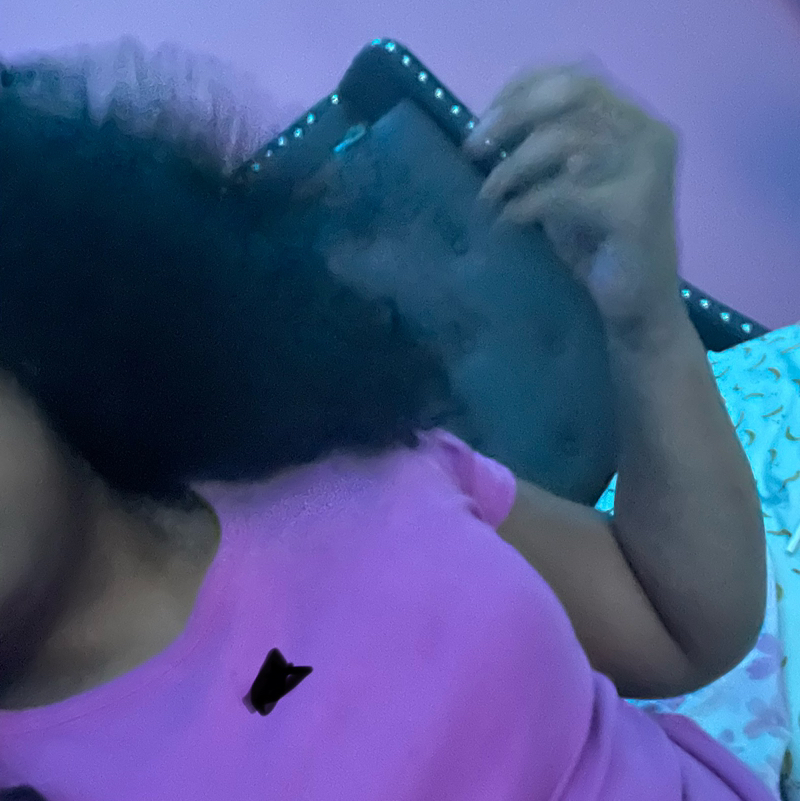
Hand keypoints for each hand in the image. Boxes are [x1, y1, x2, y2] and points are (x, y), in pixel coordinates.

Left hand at [466, 64, 682, 330]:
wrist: (636, 310)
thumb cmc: (597, 250)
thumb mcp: (567, 188)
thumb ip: (544, 154)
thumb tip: (488, 130)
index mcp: (635, 124)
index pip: (576, 77)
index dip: (522, 88)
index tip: (482, 119)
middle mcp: (649, 136)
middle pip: (572, 95)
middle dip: (511, 116)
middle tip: (472, 148)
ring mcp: (647, 171)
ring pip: (565, 142)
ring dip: (512, 167)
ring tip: (488, 196)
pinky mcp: (635, 210)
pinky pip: (563, 193)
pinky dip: (525, 205)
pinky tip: (508, 222)